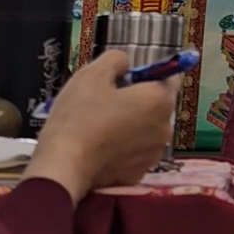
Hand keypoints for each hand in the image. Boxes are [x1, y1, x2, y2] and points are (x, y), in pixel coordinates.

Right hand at [22, 51, 177, 202]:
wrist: (64, 167)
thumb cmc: (79, 118)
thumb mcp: (92, 75)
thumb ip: (116, 60)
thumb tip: (125, 63)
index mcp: (159, 100)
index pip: (169, 78)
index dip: (148, 74)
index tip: (127, 77)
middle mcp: (165, 128)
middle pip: (156, 105)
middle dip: (135, 100)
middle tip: (104, 101)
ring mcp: (154, 153)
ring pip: (145, 129)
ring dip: (129, 124)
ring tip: (98, 125)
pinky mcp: (139, 173)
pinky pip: (134, 151)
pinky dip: (122, 148)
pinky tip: (99, 146)